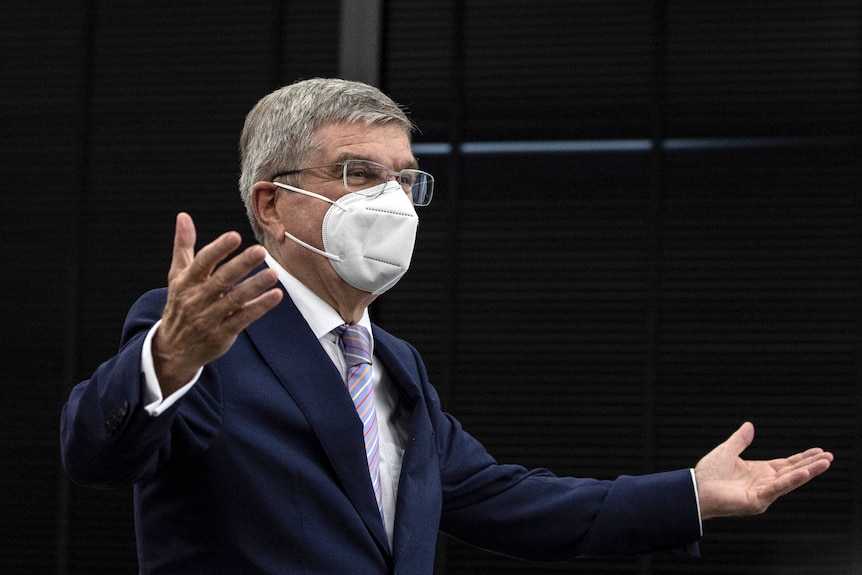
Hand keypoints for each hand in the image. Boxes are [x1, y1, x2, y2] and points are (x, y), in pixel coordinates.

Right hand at [152, 213, 282, 394]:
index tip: (235, 236)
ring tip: (273, 273)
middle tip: (260, 251)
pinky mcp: (222, 334)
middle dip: (241, 265)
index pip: (203, 262)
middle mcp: (197, 299)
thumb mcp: (177, 276)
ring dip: (255, 286)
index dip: (219, 249)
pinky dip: (259, 307)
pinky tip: (275, 296)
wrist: (172, 349)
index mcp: (187, 282)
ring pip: (235, 300)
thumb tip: (183, 216)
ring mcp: (210, 318)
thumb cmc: (180, 305)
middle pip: (221, 280)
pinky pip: (243, 318)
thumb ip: (184, 246)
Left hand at [693, 422, 832, 519]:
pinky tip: (804, 473)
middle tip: (829, 457)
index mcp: (759, 472)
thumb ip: (740, 440)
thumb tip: (749, 425)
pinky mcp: (758, 501)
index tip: (819, 452)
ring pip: (790, 480)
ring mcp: (763, 493)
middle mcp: (764, 483)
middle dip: (811, 464)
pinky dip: (791, 481)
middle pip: (793, 472)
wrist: (696, 489)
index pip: (786, 464)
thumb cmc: (709, 475)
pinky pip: (777, 488)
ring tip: (825, 463)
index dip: (802, 458)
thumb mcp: (727, 451)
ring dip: (808, 472)